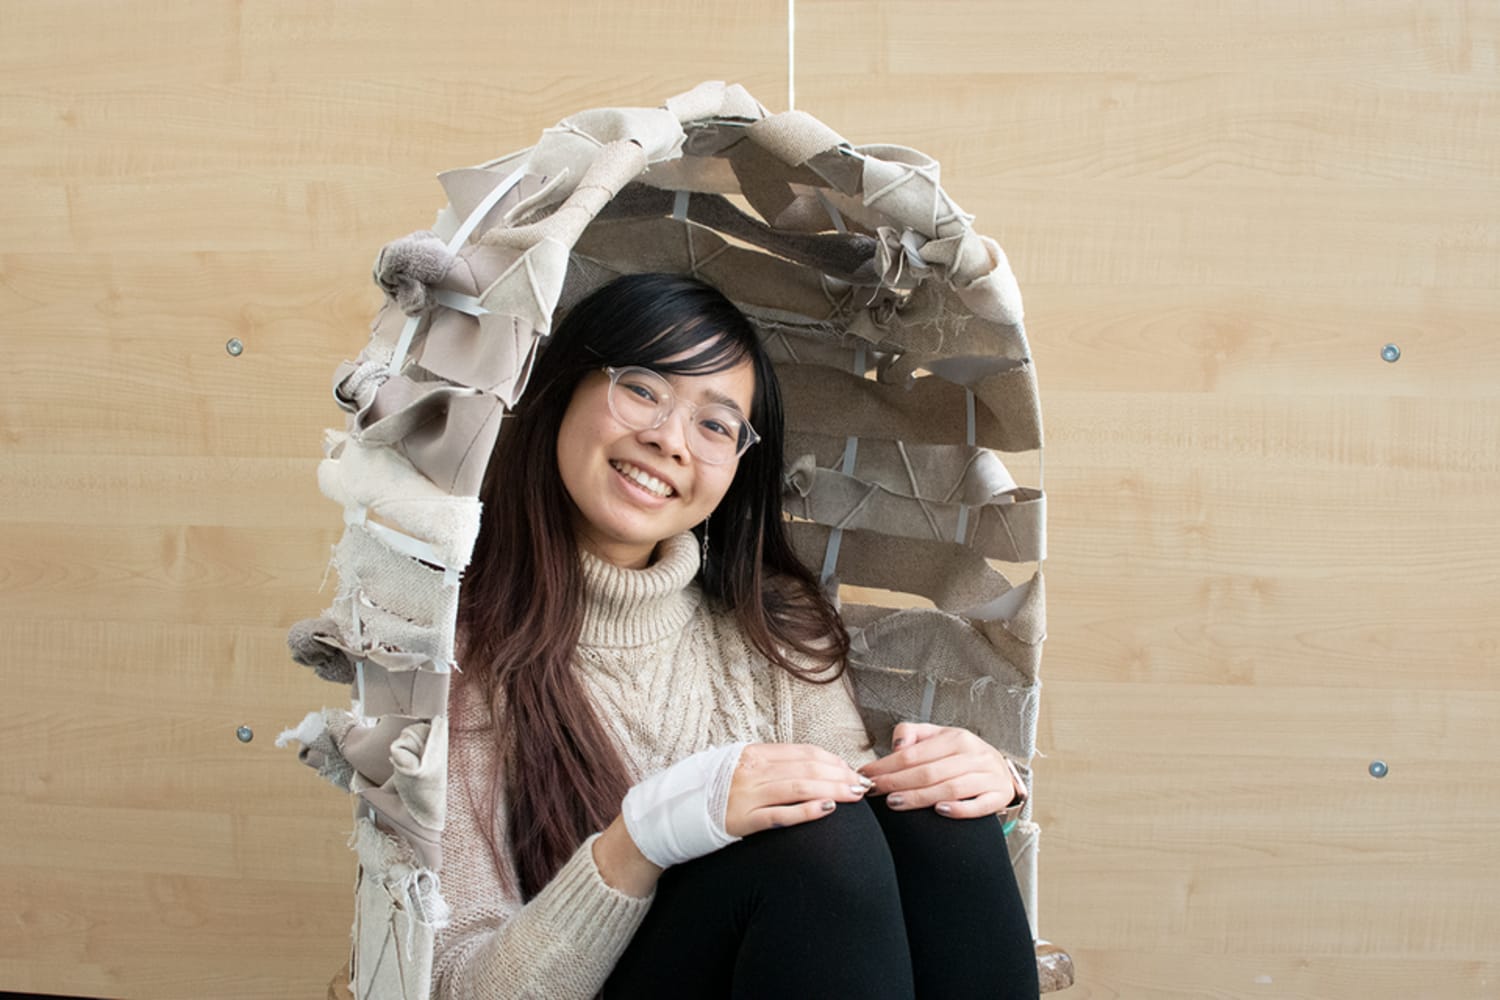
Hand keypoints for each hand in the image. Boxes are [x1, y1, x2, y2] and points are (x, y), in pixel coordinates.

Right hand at [725, 742, 871, 836]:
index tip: (851, 769)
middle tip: (862, 784)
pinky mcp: (742, 820)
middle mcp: (752, 770)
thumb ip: (768, 764)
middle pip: (806, 768)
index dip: (832, 760)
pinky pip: (780, 814)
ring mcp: (747, 794)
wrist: (673, 813)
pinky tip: (827, 811)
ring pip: (799, 787)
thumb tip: (806, 766)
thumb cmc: (711, 791)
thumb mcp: (738, 767)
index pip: (803, 752)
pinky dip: (807, 811)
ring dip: (832, 790)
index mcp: (753, 754)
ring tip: (855, 795)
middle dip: (840, 775)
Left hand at [857, 722, 1022, 819]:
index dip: (887, 765)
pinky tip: (940, 811)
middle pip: (929, 772)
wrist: (1000, 770)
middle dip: (897, 782)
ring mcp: (989, 776)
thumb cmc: (963, 755)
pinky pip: (979, 805)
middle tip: (874, 790)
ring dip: (920, 797)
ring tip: (894, 803)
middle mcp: (974, 755)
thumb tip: (897, 745)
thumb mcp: (940, 736)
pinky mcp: (999, 797)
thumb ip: (913, 733)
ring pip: (950, 788)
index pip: (915, 753)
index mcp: (957, 738)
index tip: (868, 774)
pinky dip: (960, 809)